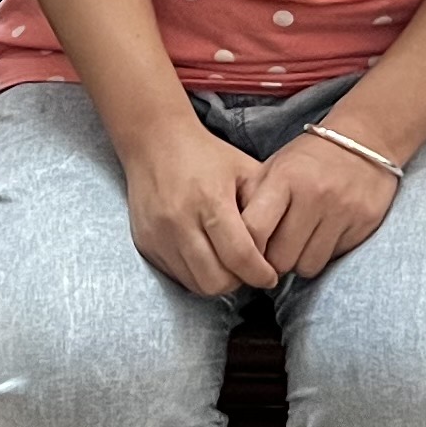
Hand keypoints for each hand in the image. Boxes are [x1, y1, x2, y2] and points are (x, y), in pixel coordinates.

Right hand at [124, 112, 272, 296]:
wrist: (154, 141)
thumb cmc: (206, 155)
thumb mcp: (244, 170)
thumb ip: (265, 206)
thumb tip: (280, 246)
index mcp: (210, 200)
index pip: (239, 256)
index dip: (260, 274)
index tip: (270, 276)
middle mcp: (180, 221)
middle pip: (217, 280)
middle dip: (239, 281)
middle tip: (248, 268)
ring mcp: (159, 235)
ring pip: (196, 285)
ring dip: (217, 280)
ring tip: (228, 263)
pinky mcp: (145, 244)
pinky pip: (177, 277)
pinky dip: (196, 274)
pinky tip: (206, 256)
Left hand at [240, 122, 402, 278]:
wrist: (366, 138)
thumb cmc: (309, 158)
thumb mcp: (274, 168)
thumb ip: (252, 200)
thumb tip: (232, 242)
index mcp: (285, 177)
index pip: (254, 230)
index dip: (246, 249)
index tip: (247, 252)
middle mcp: (314, 195)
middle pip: (280, 258)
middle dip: (273, 261)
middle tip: (274, 250)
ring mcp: (342, 211)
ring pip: (307, 266)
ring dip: (299, 261)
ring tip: (299, 243)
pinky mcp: (363, 223)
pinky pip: (332, 259)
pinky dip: (323, 253)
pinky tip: (322, 235)